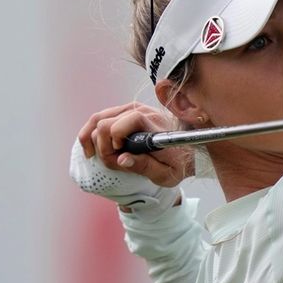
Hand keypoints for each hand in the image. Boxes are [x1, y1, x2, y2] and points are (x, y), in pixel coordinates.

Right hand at [77, 102, 192, 186]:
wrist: (191, 150)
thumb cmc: (179, 164)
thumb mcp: (167, 174)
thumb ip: (145, 167)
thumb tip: (121, 159)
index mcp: (154, 127)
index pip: (122, 125)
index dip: (112, 142)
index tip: (119, 157)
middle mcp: (143, 112)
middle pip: (105, 123)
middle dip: (102, 146)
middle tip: (112, 161)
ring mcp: (133, 108)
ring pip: (98, 118)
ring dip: (92, 139)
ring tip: (97, 156)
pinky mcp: (126, 110)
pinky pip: (100, 117)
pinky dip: (90, 132)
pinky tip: (91, 148)